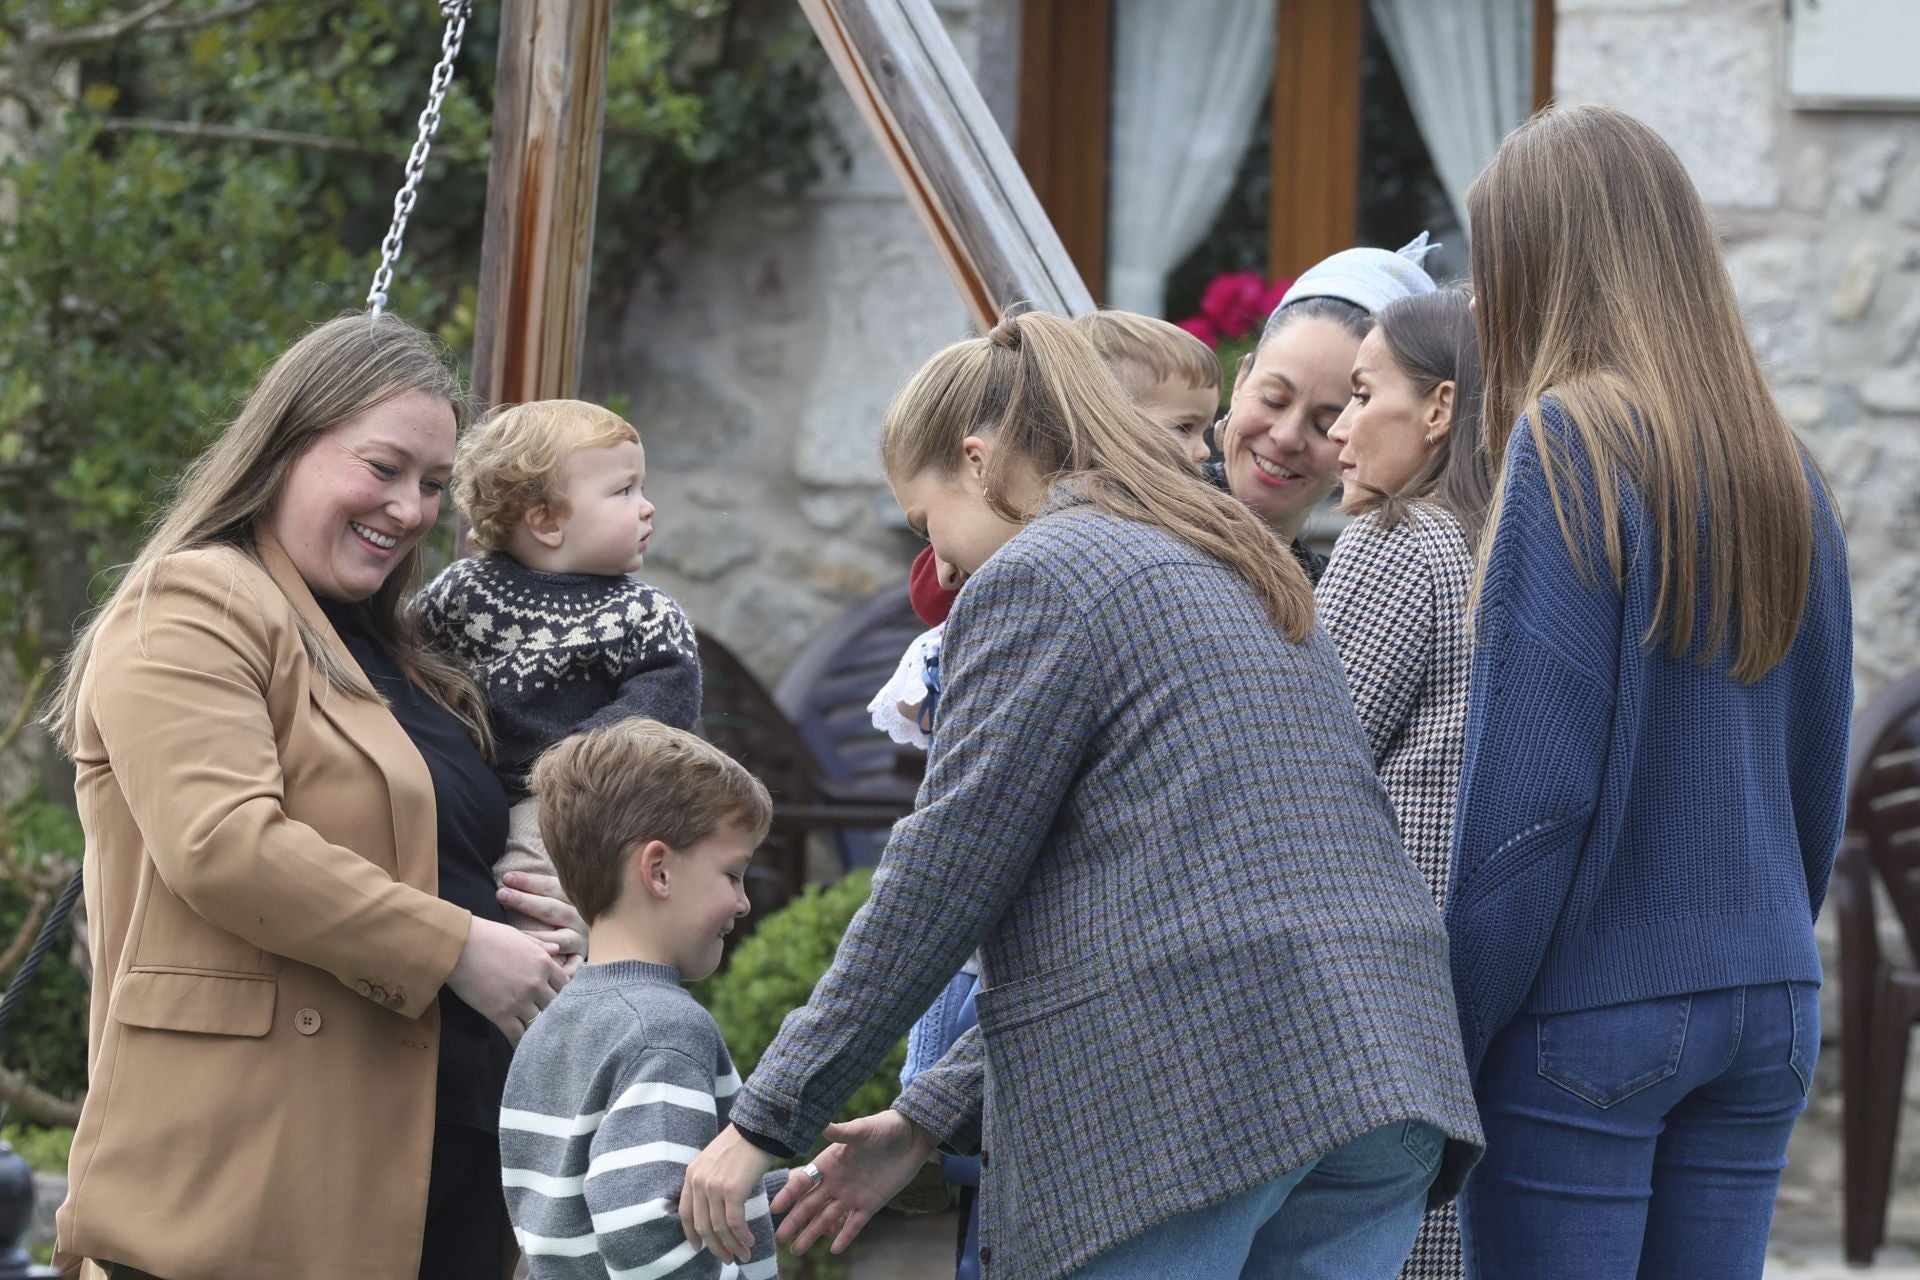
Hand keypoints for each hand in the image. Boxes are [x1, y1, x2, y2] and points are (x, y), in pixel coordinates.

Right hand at [444, 916, 565, 1045]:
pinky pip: (518, 1035)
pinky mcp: (501, 1014)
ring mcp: (520, 1000)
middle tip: (554, 1023)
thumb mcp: (519, 937)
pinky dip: (522, 1044)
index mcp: (543, 963)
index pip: (566, 985)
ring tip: (541, 1039)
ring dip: (539, 1030)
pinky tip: (523, 1050)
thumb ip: (540, 946)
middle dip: (554, 1013)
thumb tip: (556, 950)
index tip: (562, 1001)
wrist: (458, 946)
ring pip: (539, 1023)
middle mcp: (536, 983)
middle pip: (556, 1006)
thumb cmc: (486, 936)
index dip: (564, 994)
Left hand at [498, 870, 588, 965]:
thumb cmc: (552, 923)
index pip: (551, 886)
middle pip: (552, 908)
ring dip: (533, 933)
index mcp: (572, 898)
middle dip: (525, 901)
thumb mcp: (549, 902)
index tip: (506, 878)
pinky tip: (528, 952)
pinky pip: (560, 955)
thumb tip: (507, 876)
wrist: (577, 951)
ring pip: (558, 935)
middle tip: (501, 895)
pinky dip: (545, 953)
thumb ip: (535, 891)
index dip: (529, 881)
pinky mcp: (578, 956)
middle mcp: (579, 916)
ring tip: (510, 931)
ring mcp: (579, 937)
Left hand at [682, 1124, 776, 1262]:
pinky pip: (734, 1223)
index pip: (685, 1213)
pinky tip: (750, 1241)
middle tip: (727, 1258)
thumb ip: (708, 1181)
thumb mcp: (715, 1161)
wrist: (758, 1127)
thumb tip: (713, 1208)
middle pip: (702, 1226)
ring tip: (744, 1254)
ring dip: (732, 1246)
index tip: (699, 1248)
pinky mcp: (732, 1190)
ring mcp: (713, 1186)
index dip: (691, 1234)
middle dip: (715, 1247)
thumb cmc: (742, 1143)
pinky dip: (742, 1236)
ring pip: (719, 1228)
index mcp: (692, 1174)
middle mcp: (698, 1181)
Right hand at [773, 1110, 936, 1255]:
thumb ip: (843, 1132)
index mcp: (829, 1162)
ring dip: (813, 1233)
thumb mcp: (863, 1129)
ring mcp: (852, 1194)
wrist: (911, 1138)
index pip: (803, 1181)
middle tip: (779, 1237)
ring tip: (797, 1250)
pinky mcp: (870, 1204)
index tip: (775, 1208)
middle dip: (795, 1221)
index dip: (789, 1194)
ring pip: (827, 1218)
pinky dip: (845, 1236)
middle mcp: (836, 1181)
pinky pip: (854, 1224)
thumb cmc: (885, 1128)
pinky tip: (834, 1250)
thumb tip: (822, 1124)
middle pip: (810, 1204)